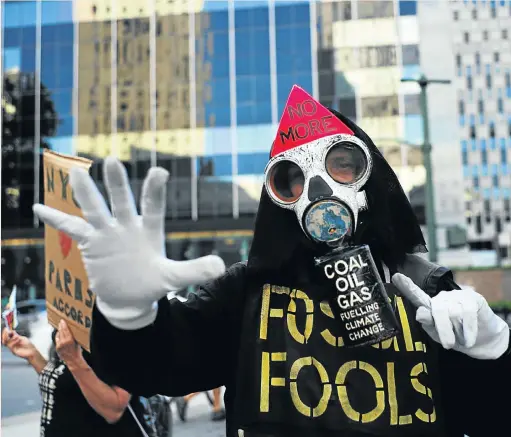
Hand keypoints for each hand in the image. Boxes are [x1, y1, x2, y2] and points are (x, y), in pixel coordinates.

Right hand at [1, 328, 35, 359]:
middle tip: (6, 331)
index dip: (5, 333)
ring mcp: (12, 348)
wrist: (32, 352)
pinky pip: (11, 346)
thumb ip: (16, 335)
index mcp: (13, 342)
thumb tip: (12, 331)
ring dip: (11, 338)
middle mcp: (12, 345)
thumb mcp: (22, 338)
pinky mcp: (14, 351)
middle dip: (4, 335)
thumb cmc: (28, 346)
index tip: (6, 328)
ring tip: (17, 336)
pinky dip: (14, 341)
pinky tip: (18, 339)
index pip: (6, 337)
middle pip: (5, 340)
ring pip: (7, 343)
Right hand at [33, 157, 225, 329]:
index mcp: (150, 230)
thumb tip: (221, 266)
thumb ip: (194, 270)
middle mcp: (128, 226)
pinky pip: (72, 229)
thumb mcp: (174, 278)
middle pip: (122, 201)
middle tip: (111, 161)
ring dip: (86, 193)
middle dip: (117, 184)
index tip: (159, 171)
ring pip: (95, 209)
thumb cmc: (152, 283)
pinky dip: (57, 220)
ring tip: (75, 172)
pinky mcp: (92, 244)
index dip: (155, 190)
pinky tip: (39, 207)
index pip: (153, 207)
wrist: (130, 298)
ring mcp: (108, 233)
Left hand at [55, 320, 84, 369]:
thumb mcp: (77, 342)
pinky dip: (58, 336)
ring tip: (60, 327)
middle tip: (61, 322)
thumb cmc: (77, 351)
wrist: (73, 360)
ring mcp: (59, 346)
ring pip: (58, 335)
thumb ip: (73, 336)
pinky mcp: (57, 348)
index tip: (62, 320)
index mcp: (69, 340)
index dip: (63, 325)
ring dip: (59, 331)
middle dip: (61, 326)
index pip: (65, 330)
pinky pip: (57, 340)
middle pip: (61, 332)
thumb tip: (71, 329)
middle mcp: (63, 342)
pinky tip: (59, 334)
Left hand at [392, 273, 509, 359]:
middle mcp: (442, 298)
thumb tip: (420, 312)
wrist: (483, 340)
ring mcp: (457, 296)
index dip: (407, 286)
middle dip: (443, 330)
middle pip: (438, 310)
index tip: (396, 277)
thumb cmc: (456, 336)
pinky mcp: (473, 299)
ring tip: (462, 338)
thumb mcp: (439, 335)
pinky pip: (468, 313)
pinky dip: (469, 330)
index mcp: (430, 306)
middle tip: (448, 345)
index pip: (417, 295)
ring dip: (459, 332)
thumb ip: (429, 324)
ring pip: (454, 313)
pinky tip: (469, 339)